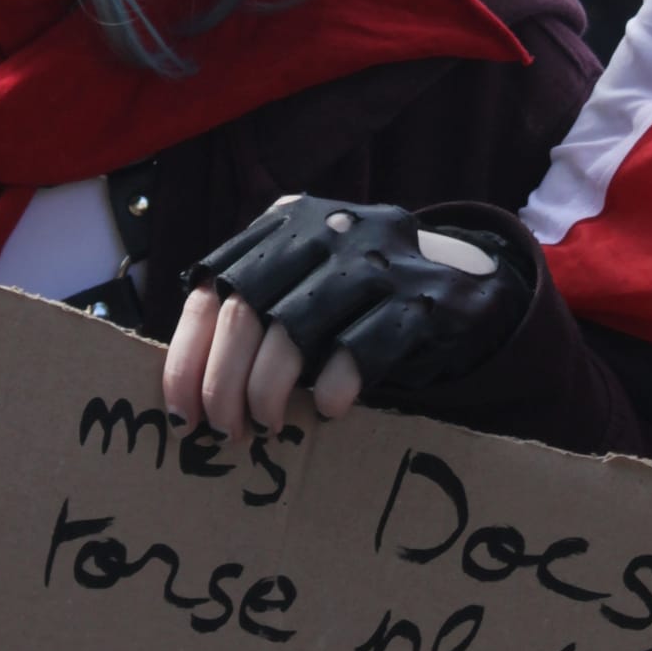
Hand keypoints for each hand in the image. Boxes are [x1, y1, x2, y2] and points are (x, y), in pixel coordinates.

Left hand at [164, 196, 529, 441]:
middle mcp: (328, 228)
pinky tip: (327, 408)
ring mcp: (378, 258)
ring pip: (295, 327)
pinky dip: (335, 382)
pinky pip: (363, 344)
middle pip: (247, 309)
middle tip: (224, 429)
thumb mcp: (306, 279)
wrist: (470, 283)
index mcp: (287, 222)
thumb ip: (254, 305)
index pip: (214, 286)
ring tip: (267, 425)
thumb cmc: (364, 298)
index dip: (189, 353)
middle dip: (224, 381)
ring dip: (269, 388)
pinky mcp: (423, 297)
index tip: (181, 411)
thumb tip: (188, 383)